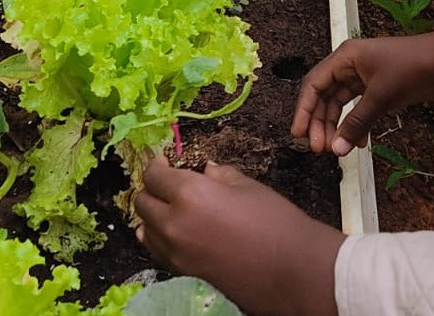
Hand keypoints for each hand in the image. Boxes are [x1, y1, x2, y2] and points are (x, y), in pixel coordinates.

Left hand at [135, 158, 342, 315]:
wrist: (290, 270)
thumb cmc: (273, 221)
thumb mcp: (246, 185)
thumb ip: (219, 176)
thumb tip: (205, 171)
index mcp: (189, 194)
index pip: (154, 176)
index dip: (157, 165)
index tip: (164, 161)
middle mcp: (174, 224)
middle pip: (142, 202)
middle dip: (151, 188)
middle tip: (166, 182)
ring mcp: (176, 253)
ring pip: (145, 228)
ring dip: (152, 214)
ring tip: (168, 205)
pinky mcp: (183, 273)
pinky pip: (157, 250)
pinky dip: (158, 237)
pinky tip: (170, 231)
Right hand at [292, 26, 433, 154]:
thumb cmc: (412, 68)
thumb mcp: (381, 96)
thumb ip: (356, 123)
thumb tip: (336, 149)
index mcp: (345, 57)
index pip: (314, 84)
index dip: (304, 109)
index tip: (299, 135)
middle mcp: (350, 65)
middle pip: (325, 96)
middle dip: (320, 122)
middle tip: (320, 150)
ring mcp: (365, 77)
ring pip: (341, 104)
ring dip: (337, 126)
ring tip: (335, 150)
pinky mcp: (379, 88)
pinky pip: (359, 108)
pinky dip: (356, 125)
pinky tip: (359, 144)